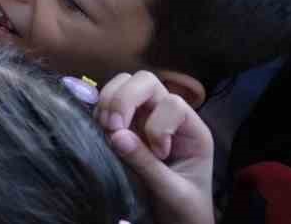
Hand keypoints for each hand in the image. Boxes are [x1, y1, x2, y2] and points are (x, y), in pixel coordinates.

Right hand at [94, 72, 214, 223]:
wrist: (178, 223)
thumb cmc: (185, 208)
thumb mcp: (172, 191)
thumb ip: (146, 164)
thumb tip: (115, 135)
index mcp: (192, 130)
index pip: (173, 103)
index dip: (158, 123)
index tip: (158, 154)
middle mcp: (168, 116)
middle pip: (145, 82)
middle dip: (124, 99)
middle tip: (113, 128)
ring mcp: (145, 118)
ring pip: (123, 84)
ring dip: (109, 102)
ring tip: (106, 130)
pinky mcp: (125, 125)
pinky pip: (108, 102)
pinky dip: (99, 110)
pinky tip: (100, 131)